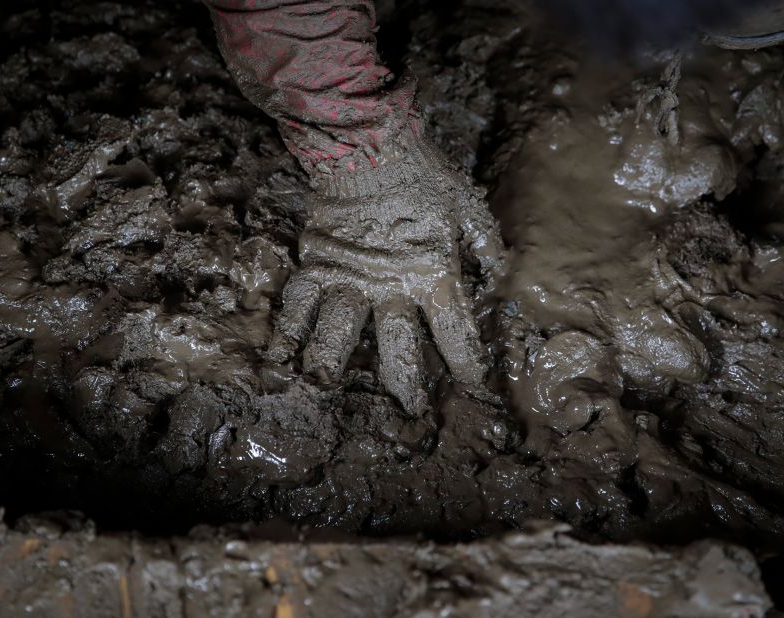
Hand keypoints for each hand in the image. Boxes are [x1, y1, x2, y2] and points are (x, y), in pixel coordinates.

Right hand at [267, 139, 503, 414]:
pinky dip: (286, 330)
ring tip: (322, 389)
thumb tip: (504, 274)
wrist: (369, 147)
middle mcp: (389, 289)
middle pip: (397, 349)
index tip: (473, 387)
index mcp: (433, 276)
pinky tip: (278, 357)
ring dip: (330, 365)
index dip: (466, 364)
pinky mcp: (317, 265)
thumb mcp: (466, 208)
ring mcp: (349, 280)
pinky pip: (298, 304)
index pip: (454, 332)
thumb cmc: (424, 177)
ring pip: (338, 334)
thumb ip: (485, 245)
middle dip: (406, 385)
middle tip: (411, 410)